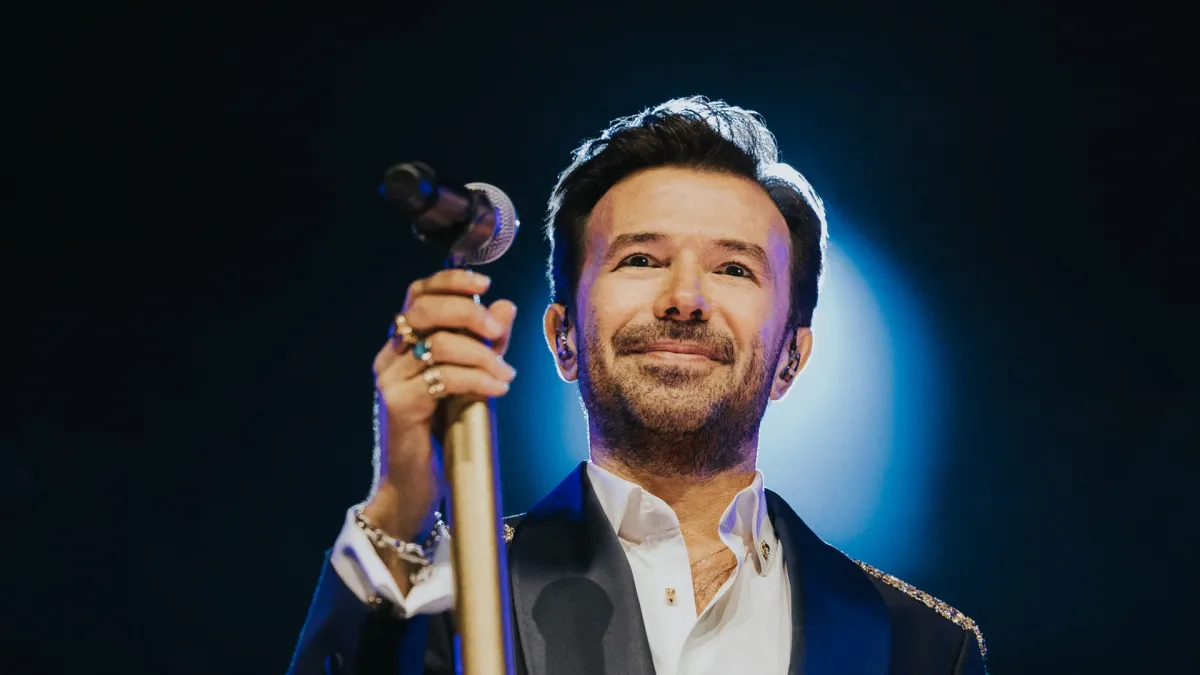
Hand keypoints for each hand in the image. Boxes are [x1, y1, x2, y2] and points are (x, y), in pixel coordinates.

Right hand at [363, 269, 516, 549]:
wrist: (415, 488)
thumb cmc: (444, 434)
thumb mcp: (470, 380)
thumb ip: (486, 345)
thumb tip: (506, 305)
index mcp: (402, 346)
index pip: (416, 295)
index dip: (448, 281)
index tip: (484, 283)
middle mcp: (390, 358)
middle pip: (423, 311)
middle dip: (467, 314)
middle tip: (498, 333)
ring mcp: (390, 381)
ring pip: (437, 345)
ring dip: (481, 356)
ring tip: (506, 376)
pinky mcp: (399, 406)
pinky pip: (442, 379)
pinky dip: (476, 380)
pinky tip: (497, 389)